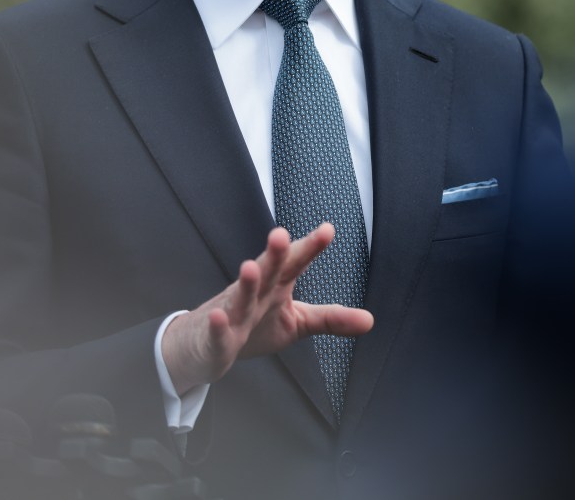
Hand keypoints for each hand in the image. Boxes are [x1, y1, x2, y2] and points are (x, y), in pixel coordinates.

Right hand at [161, 223, 373, 394]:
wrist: (204, 344)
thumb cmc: (253, 324)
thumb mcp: (296, 321)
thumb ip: (330, 318)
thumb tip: (370, 320)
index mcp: (276, 286)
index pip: (295, 263)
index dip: (310, 248)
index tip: (327, 230)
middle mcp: (255, 295)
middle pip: (266, 272)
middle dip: (273, 254)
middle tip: (281, 234)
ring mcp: (233, 315)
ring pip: (240, 298)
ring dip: (245, 283)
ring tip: (251, 267)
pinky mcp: (217, 340)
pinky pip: (218, 333)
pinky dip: (218, 326)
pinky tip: (218, 317)